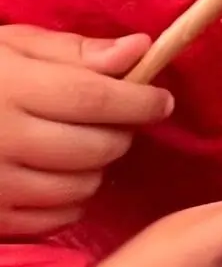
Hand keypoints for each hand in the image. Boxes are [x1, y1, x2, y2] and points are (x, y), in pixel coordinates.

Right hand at [0, 26, 172, 238]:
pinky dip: (69, 201)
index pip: (94, 98)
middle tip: (115, 120)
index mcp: (9, 88)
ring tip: (78, 146)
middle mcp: (1, 139)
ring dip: (95, 168)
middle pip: (94, 148)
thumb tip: (139, 50)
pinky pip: (55, 219)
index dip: (138, 100)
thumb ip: (72, 50)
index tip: (160, 100)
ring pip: (81, 187)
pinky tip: (54, 175)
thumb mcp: (9, 47)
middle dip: (120, 134)